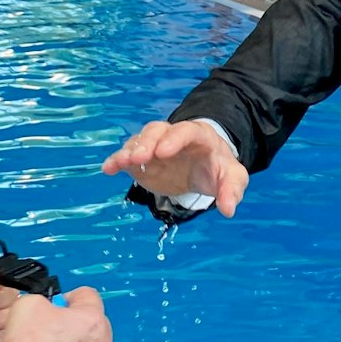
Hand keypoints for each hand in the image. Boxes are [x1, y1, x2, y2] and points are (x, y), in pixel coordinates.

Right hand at [101, 120, 248, 216]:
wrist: (203, 165)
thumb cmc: (217, 168)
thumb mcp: (232, 178)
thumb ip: (232, 190)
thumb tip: (228, 209)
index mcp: (198, 136)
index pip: (186, 131)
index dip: (174, 139)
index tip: (162, 152)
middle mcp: (172, 136)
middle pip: (157, 131)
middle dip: (147, 143)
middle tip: (138, 157)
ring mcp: (154, 146)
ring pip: (139, 141)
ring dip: (129, 151)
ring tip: (120, 163)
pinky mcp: (142, 159)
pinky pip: (127, 156)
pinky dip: (117, 161)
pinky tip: (108, 169)